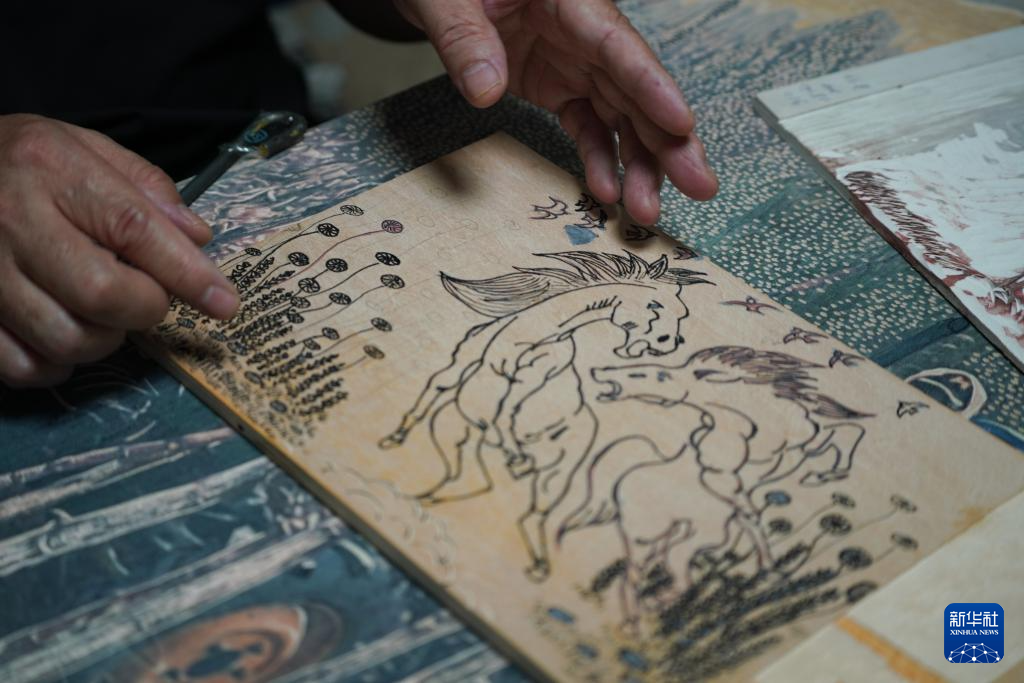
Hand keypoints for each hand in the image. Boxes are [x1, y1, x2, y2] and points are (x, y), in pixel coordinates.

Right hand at [0, 114, 239, 387]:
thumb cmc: (26, 160)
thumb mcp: (88, 148)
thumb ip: (148, 189)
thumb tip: (198, 239)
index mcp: (54, 171)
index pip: (134, 229)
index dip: (188, 273)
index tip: (224, 302)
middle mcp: (14, 220)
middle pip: (101, 293)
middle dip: (144, 309)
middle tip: (147, 298)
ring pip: (65, 339)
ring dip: (104, 340)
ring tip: (103, 314)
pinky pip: (22, 366)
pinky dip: (56, 366)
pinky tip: (65, 337)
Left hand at [395, 0, 717, 224]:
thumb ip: (464, 40)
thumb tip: (485, 91)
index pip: (617, 43)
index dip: (651, 85)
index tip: (681, 123)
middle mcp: (584, 31)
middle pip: (636, 86)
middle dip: (669, 139)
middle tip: (700, 184)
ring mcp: (576, 61)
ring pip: (622, 114)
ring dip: (640, 164)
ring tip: (648, 211)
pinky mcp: (562, 87)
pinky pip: (588, 126)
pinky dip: (598, 159)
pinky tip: (607, 191)